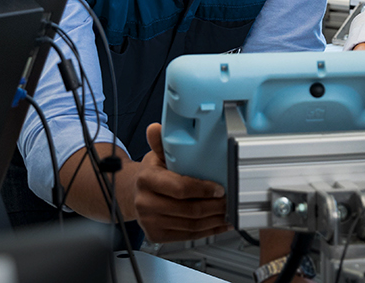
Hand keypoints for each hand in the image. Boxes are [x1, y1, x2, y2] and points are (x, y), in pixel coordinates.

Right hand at [133, 122, 230, 242]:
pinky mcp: (156, 235)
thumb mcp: (156, 156)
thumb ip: (161, 143)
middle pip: (188, 209)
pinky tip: (219, 224)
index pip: (180, 188)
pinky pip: (187, 236)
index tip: (220, 188)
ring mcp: (150, 222)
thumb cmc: (151, 175)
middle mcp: (145, 203)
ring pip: (190, 225)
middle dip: (215, 206)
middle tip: (230, 200)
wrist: (134, 195)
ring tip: (229, 212)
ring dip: (214, 220)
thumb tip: (157, 128)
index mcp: (147, 180)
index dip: (203, 190)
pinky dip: (207, 231)